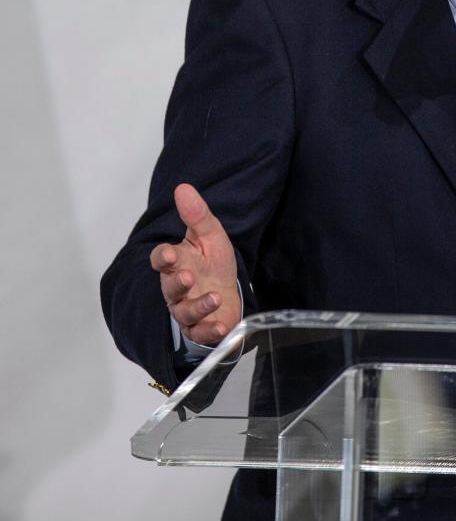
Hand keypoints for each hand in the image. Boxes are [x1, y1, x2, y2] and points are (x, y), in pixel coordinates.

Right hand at [149, 183, 241, 346]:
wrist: (229, 291)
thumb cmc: (214, 263)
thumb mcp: (211, 236)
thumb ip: (197, 215)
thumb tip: (183, 188)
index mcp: (177, 263)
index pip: (161, 260)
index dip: (163, 258)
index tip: (169, 254)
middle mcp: (177, 288)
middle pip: (169, 288)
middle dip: (177, 284)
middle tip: (187, 277)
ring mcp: (187, 309)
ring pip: (184, 312)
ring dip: (198, 306)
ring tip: (214, 298)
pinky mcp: (200, 328)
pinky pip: (200, 333)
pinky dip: (209, 331)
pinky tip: (220, 326)